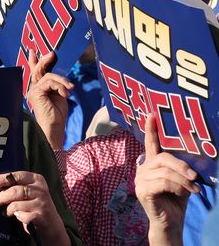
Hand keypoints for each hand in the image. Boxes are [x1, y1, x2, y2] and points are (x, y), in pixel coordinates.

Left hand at [0, 171, 69, 245]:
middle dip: (0, 197)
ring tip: (5, 212)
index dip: (3, 179)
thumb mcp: (28, 192)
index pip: (17, 176)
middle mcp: (41, 189)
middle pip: (15, 191)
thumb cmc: (34, 205)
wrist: (51, 224)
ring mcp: (42, 203)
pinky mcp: (42, 216)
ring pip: (17, 205)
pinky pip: (22, 216)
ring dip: (8, 210)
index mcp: (36, 179)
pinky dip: (18, 217)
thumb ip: (15, 187)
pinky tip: (18, 217)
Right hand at [26, 51, 73, 148]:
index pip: (35, 73)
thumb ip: (56, 85)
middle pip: (38, 70)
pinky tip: (65, 95)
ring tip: (69, 90)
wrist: (53, 129)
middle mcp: (33, 89)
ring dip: (62, 81)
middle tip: (51, 54)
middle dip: (44, 60)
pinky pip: (50, 82)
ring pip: (48, 76)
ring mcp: (33, 91)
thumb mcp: (59, 96)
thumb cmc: (57, 116)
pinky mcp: (36, 93)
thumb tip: (61, 77)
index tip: (33, 52)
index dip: (34, 62)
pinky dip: (60, 87)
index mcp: (39, 90)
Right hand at [135, 114, 199, 244]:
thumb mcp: (181, 180)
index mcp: (151, 164)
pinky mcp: (142, 190)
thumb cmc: (176, 201)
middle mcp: (143, 169)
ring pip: (164, 171)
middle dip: (181, 165)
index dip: (151, 129)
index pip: (150, 143)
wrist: (170, 223)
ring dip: (183, 180)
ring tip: (194, 189)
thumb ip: (181, 168)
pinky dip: (177, 187)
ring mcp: (140, 179)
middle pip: (162, 157)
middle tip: (195, 176)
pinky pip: (162, 182)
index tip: (151, 114)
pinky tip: (185, 193)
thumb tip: (193, 159)